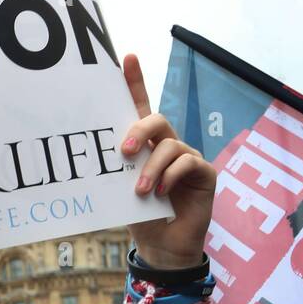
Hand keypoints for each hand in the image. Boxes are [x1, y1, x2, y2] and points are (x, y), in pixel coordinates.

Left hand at [121, 55, 216, 269]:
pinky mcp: (204, 172)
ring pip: (170, 144)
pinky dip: (171, 177)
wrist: (162, 246)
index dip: (135, 82)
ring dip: (152, 168)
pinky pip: (188, 162)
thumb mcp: (122, 191)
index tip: (127, 57)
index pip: (140, 108)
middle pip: (157, 120)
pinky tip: (161, 194)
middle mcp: (168, 145)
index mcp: (146, 145)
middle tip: (124, 152)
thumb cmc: (141, 217)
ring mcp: (188, 157)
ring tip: (142, 192)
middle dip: (139, 131)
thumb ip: (117, 170)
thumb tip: (98, 157)